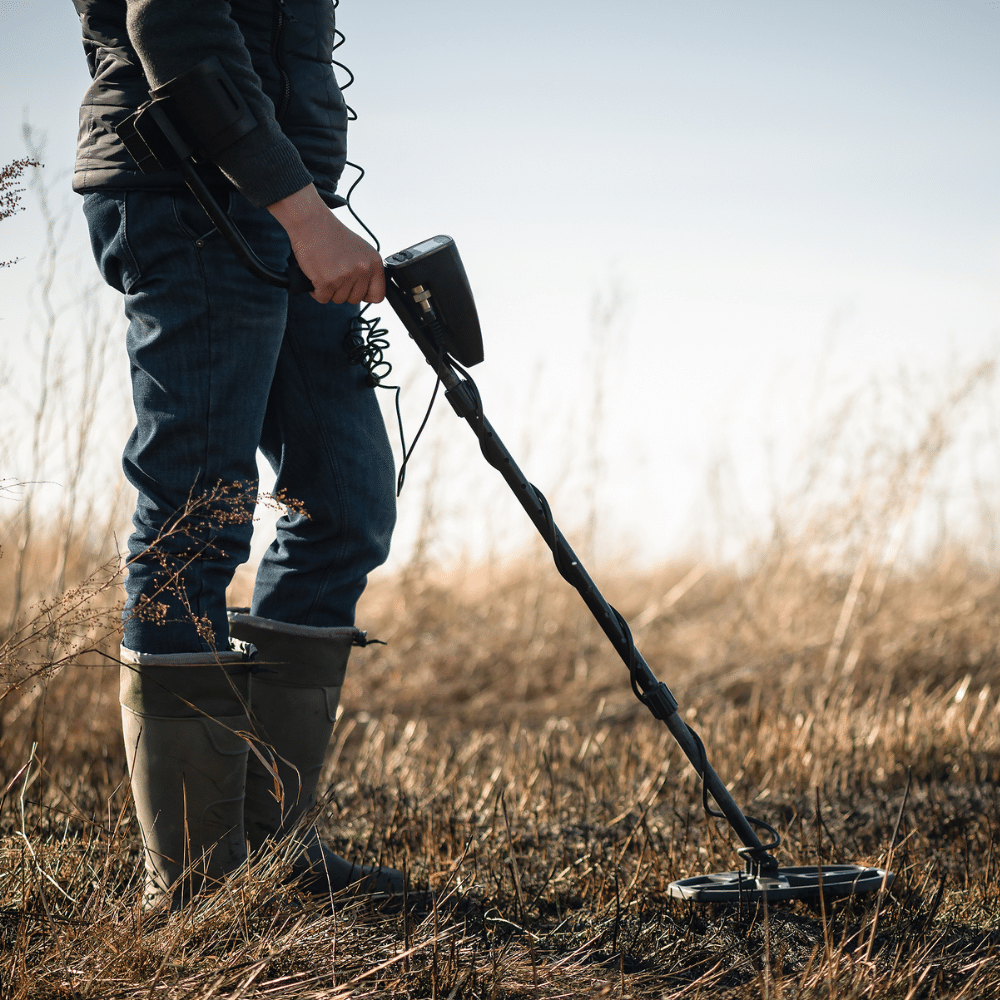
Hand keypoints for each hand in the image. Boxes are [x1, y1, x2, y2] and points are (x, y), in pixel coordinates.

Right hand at [266, 184, 384, 304]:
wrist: (311, 223)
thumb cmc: (332, 235)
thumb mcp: (360, 250)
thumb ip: (366, 270)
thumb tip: (368, 290)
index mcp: (374, 262)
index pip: (378, 295)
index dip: (365, 295)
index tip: (356, 289)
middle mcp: (362, 270)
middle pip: (355, 299)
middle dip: (343, 291)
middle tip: (335, 274)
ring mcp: (345, 276)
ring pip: (338, 300)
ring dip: (329, 290)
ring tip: (325, 271)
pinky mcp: (327, 281)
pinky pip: (323, 298)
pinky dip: (317, 291)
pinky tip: (316, 276)